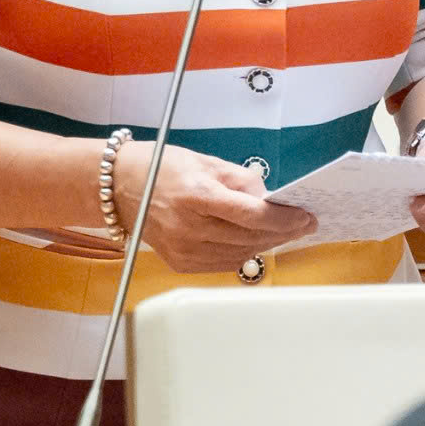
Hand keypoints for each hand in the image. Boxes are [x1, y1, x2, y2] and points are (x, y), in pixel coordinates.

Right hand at [115, 146, 314, 273]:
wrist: (117, 188)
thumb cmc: (161, 167)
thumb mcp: (205, 162)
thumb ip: (241, 181)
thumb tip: (270, 199)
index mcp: (197, 196)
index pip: (253, 215)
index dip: (285, 219)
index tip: (306, 216)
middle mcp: (189, 228)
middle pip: (251, 238)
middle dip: (283, 232)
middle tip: (304, 224)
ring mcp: (183, 250)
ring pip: (240, 254)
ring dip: (267, 244)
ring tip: (285, 232)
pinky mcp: (180, 263)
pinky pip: (222, 263)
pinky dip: (244, 253)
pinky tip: (256, 241)